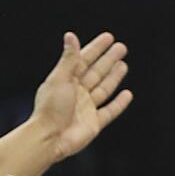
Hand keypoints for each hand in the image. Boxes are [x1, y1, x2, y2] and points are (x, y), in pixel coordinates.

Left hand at [32, 31, 132, 160]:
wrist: (48, 139)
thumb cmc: (50, 109)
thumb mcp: (59, 78)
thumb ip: (69, 58)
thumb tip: (70, 36)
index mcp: (66, 82)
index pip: (83, 61)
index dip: (95, 49)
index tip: (108, 37)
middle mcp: (76, 94)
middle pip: (96, 73)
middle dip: (108, 60)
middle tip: (121, 47)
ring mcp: (85, 109)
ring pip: (103, 89)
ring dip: (113, 77)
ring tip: (122, 65)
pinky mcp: (93, 124)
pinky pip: (110, 111)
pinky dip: (119, 103)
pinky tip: (127, 94)